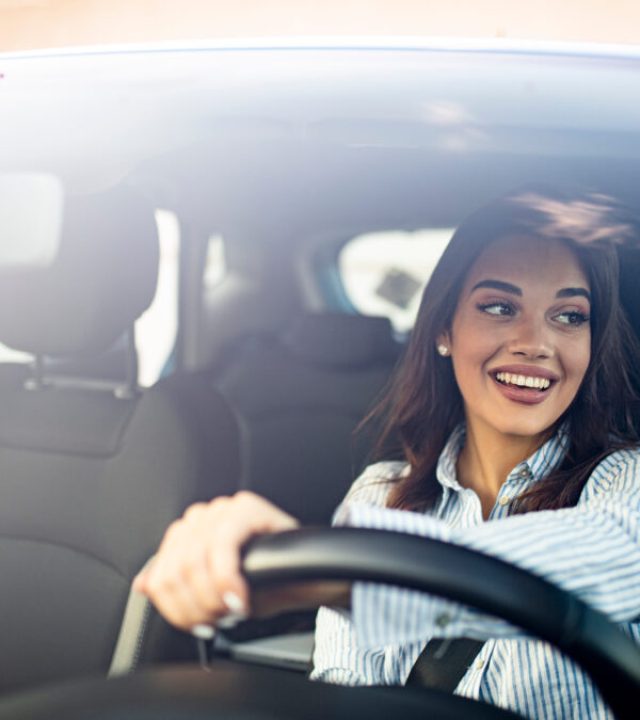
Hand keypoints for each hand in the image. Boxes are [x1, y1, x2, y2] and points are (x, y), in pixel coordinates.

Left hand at [133, 491, 298, 633]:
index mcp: (188, 533)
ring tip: (232, 612)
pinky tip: (241, 599)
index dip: (175, 608)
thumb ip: (177, 584)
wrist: (306, 576)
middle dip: (196, 607)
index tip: (198, 625)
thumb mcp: (212, 590)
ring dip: (212, 598)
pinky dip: (228, 580)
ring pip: (194, 561)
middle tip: (218, 622)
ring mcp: (223, 509)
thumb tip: (143, 584)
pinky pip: (223, 547)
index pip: (161, 572)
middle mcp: (202, 517)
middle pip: (175, 570)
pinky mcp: (246, 508)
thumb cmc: (262, 582)